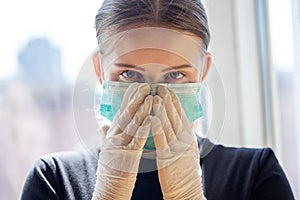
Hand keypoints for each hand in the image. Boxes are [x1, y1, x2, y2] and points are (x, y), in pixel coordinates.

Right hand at [92, 83, 152, 199]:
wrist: (108, 193)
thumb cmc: (111, 173)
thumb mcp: (107, 151)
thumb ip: (106, 135)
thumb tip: (103, 123)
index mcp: (111, 137)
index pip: (120, 113)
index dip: (128, 99)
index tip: (135, 86)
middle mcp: (114, 139)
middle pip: (125, 115)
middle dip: (135, 99)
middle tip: (144, 85)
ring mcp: (120, 147)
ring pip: (131, 125)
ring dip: (141, 110)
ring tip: (149, 96)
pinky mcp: (128, 158)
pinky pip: (137, 141)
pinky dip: (143, 129)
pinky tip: (150, 118)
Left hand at [151, 85, 205, 199]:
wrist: (187, 191)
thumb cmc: (185, 171)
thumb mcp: (189, 150)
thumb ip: (187, 135)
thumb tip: (188, 120)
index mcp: (188, 137)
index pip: (182, 115)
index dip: (174, 101)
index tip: (168, 89)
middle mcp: (184, 140)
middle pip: (176, 116)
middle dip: (167, 100)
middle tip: (160, 87)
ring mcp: (177, 149)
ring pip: (169, 125)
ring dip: (161, 110)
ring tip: (155, 96)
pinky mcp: (167, 159)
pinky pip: (162, 141)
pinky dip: (157, 128)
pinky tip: (152, 118)